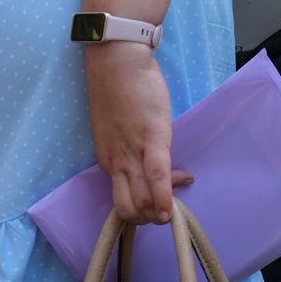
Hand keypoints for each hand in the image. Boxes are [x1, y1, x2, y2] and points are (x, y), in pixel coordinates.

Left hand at [84, 41, 192, 224]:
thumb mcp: (117, 129)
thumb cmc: (119, 90)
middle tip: (167, 208)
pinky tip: (171, 211)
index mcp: (108, 160)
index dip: (143, 205)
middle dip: (149, 218)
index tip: (162, 193)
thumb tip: (148, 158)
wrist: (117, 63)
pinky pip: (157, 179)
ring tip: (173, 211)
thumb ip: (128, 148)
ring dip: (158, 214)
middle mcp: (116, 163)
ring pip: (140, 202)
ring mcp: (132, 154)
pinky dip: (165, 199)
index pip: (123, 198)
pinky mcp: (152, 140)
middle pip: (128, 209)